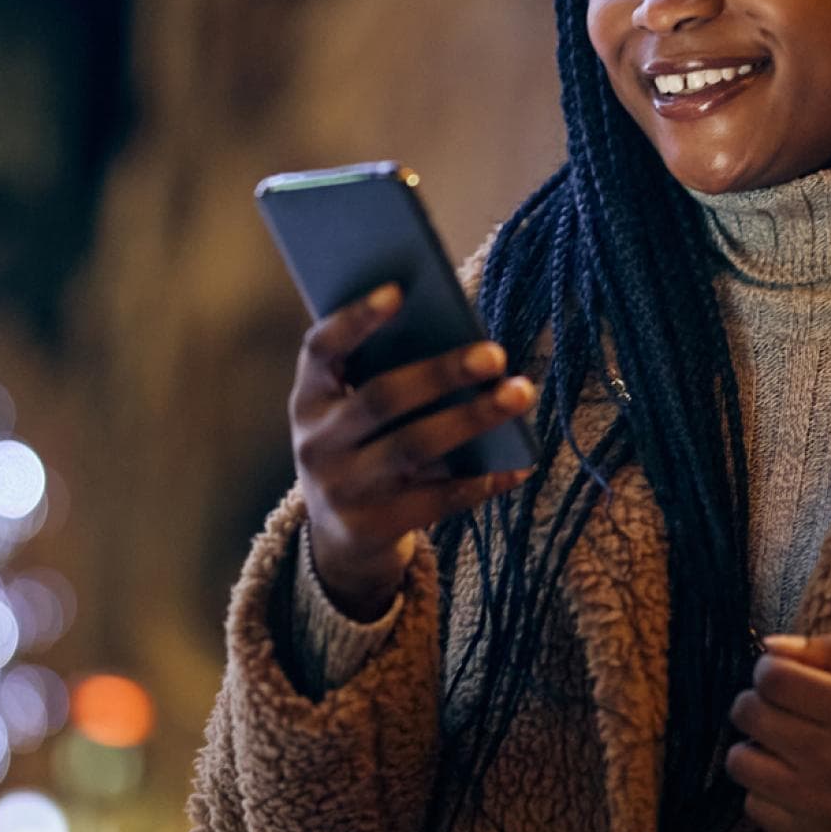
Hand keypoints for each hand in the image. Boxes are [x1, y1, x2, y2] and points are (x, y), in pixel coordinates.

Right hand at [289, 283, 537, 619]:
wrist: (342, 541)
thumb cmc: (366, 450)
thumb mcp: (356, 415)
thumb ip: (388, 377)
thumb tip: (464, 342)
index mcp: (309, 400)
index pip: (321, 350)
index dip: (355, 320)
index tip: (399, 290)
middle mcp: (316, 443)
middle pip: (381, 397)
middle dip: (441, 372)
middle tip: (495, 353)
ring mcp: (342, 489)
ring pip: (413, 447)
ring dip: (472, 418)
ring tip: (520, 393)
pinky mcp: (374, 527)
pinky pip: (436, 499)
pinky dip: (481, 480)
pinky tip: (519, 464)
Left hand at [726, 633, 830, 831]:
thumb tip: (768, 647)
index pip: (772, 678)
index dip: (770, 671)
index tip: (786, 678)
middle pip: (749, 715)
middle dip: (759, 703)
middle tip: (784, 710)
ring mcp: (824, 806)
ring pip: (740, 762)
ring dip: (756, 748)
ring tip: (785, 748)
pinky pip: (755, 807)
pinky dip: (767, 791)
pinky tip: (796, 783)